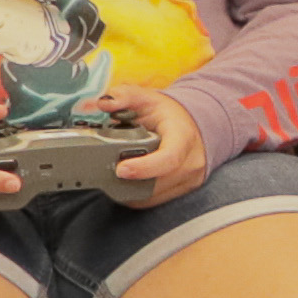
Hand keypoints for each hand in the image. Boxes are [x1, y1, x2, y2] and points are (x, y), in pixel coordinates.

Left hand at [103, 87, 213, 202]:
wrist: (194, 126)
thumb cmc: (169, 114)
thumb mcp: (147, 98)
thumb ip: (123, 96)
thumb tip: (104, 103)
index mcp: (184, 137)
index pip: (169, 159)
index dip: (144, 168)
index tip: (121, 169)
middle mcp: (191, 162)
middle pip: (156, 182)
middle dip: (129, 179)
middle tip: (106, 169)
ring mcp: (188, 180)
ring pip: (153, 196)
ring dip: (130, 190)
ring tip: (113, 175)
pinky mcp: (182, 191)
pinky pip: (154, 201)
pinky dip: (136, 196)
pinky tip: (124, 183)